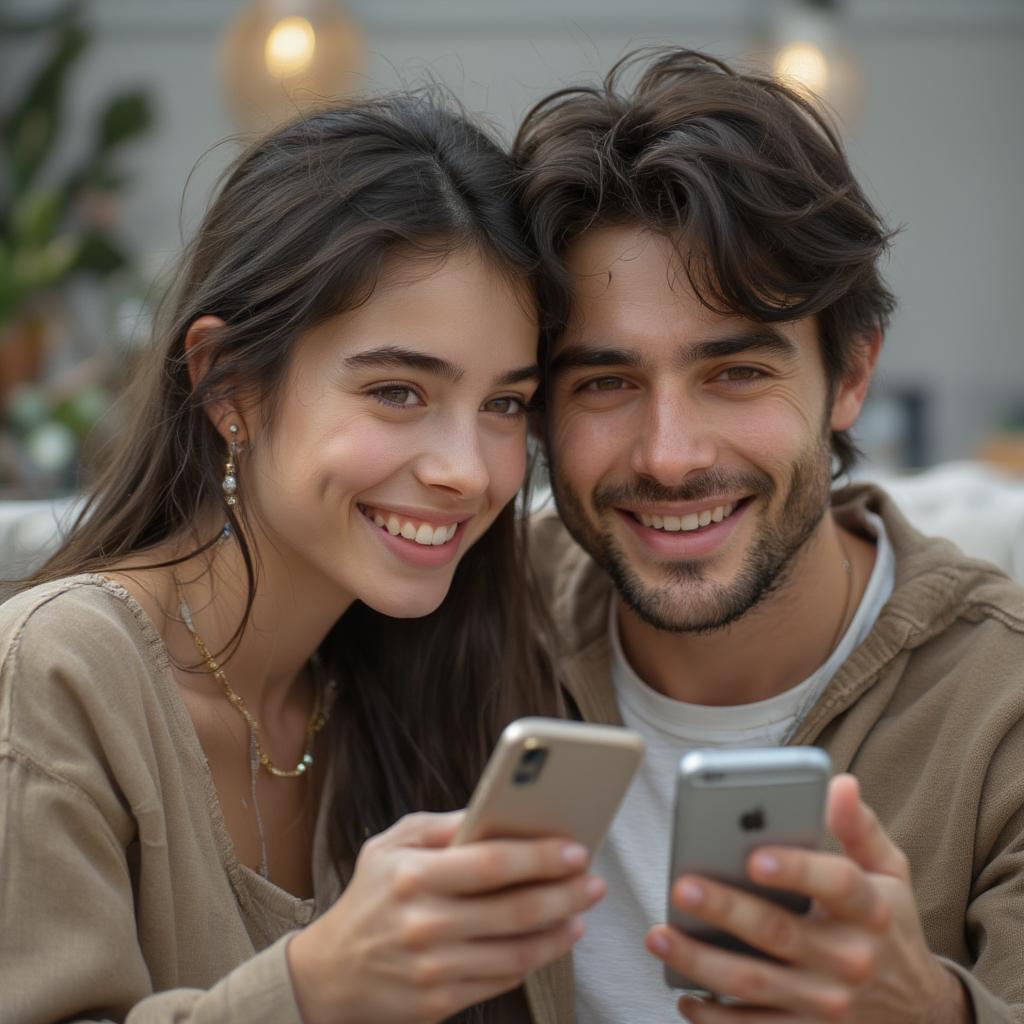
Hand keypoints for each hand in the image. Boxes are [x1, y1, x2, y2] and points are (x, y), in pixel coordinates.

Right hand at [287, 810, 604, 1023]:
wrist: (329, 974)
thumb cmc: (369, 899)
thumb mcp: (390, 845)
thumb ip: (443, 825)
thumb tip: (495, 809)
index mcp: (414, 876)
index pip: (492, 863)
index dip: (540, 857)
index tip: (574, 850)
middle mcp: (425, 923)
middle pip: (516, 909)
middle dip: (566, 893)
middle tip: (593, 881)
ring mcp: (434, 967)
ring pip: (518, 951)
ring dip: (561, 929)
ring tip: (582, 910)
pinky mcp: (440, 1002)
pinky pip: (503, 979)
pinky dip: (536, 958)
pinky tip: (554, 939)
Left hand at [645, 775, 968, 1022]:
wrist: (919, 1009)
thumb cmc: (888, 923)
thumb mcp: (889, 871)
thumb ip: (860, 827)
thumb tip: (839, 783)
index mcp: (870, 908)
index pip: (836, 884)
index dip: (796, 870)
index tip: (753, 857)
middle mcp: (851, 959)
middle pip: (781, 934)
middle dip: (727, 910)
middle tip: (682, 887)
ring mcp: (829, 1003)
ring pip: (756, 983)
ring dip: (703, 962)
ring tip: (659, 934)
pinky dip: (716, 1017)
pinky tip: (684, 995)